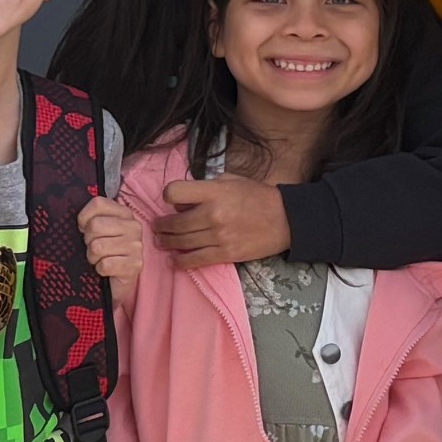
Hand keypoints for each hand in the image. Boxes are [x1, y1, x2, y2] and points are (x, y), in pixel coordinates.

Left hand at [78, 195, 142, 295]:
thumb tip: (74, 218)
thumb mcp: (99, 232)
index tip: (84, 229)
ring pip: (98, 246)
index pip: (98, 203)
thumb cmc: (105, 253)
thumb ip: (91, 219)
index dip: (84, 218)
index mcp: (124, 213)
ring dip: (93, 257)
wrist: (116, 284)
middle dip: (88, 241)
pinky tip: (106, 270)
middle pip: (95, 225)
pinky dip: (100, 270)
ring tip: (99, 259)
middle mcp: (133, 226)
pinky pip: (105, 265)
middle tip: (94, 249)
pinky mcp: (135, 265)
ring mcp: (136, 246)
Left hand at [152, 175, 289, 269]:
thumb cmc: (257, 196)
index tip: (170, 201)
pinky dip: (181, 262)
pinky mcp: (225, 254)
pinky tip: (174, 261)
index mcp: (213, 192)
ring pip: (181, 243)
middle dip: (161, 226)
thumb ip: (205, 187)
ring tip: (161, 242)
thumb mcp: (230, 180)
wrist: (285, 219)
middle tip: (156, 227)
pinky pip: (196, 260)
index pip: (174, 192)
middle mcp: (212, 214)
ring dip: (166, 243)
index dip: (169, 196)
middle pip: (174, 223)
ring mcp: (218, 236)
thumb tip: (184, 201)